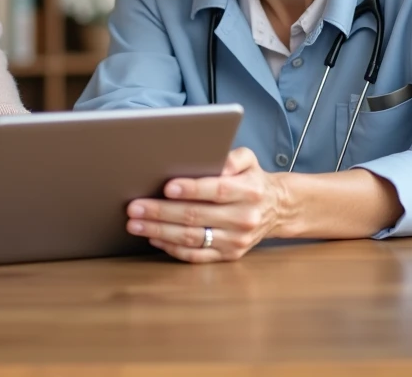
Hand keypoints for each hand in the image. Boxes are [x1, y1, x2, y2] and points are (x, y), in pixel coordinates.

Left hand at [126, 147, 282, 262]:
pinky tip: (154, 238)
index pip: (217, 190)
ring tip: (135, 224)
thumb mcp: (248, 160)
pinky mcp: (230, 255)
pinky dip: (172, 248)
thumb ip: (231, 157)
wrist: (277, 208)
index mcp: (249, 191)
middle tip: (134, 207)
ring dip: (160, 231)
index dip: (191, 189)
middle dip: (161, 212)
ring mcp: (236, 240)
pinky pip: (197, 255)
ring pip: (192, 238)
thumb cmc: (252, 179)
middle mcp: (244, 217)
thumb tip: (211, 160)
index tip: (166, 187)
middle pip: (197, 216)